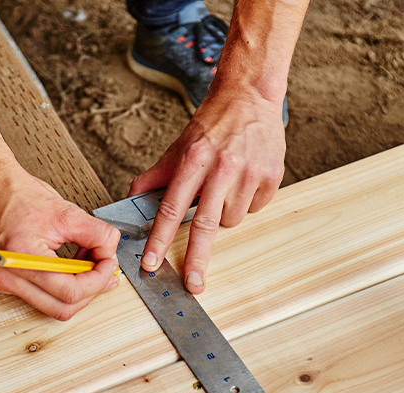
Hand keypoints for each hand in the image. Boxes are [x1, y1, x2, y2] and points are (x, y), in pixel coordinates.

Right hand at [0, 160, 120, 320]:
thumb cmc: (16, 195)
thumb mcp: (65, 211)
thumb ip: (96, 234)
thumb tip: (111, 252)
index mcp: (20, 258)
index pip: (70, 291)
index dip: (98, 280)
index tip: (109, 263)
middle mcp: (8, 277)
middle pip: (63, 308)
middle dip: (91, 289)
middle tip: (105, 266)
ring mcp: (5, 283)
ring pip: (54, 307)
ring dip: (79, 289)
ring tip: (88, 262)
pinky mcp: (7, 282)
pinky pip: (43, 297)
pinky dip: (63, 286)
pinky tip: (71, 265)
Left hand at [128, 89, 284, 293]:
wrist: (250, 96)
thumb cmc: (213, 123)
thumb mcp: (179, 146)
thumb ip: (156, 175)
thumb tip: (132, 197)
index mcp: (194, 160)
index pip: (172, 207)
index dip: (159, 238)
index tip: (152, 263)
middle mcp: (222, 167)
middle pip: (206, 224)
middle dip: (197, 259)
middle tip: (193, 284)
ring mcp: (249, 172)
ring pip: (232, 219)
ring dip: (225, 213)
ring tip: (225, 186)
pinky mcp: (271, 175)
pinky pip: (255, 208)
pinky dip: (248, 202)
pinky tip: (245, 180)